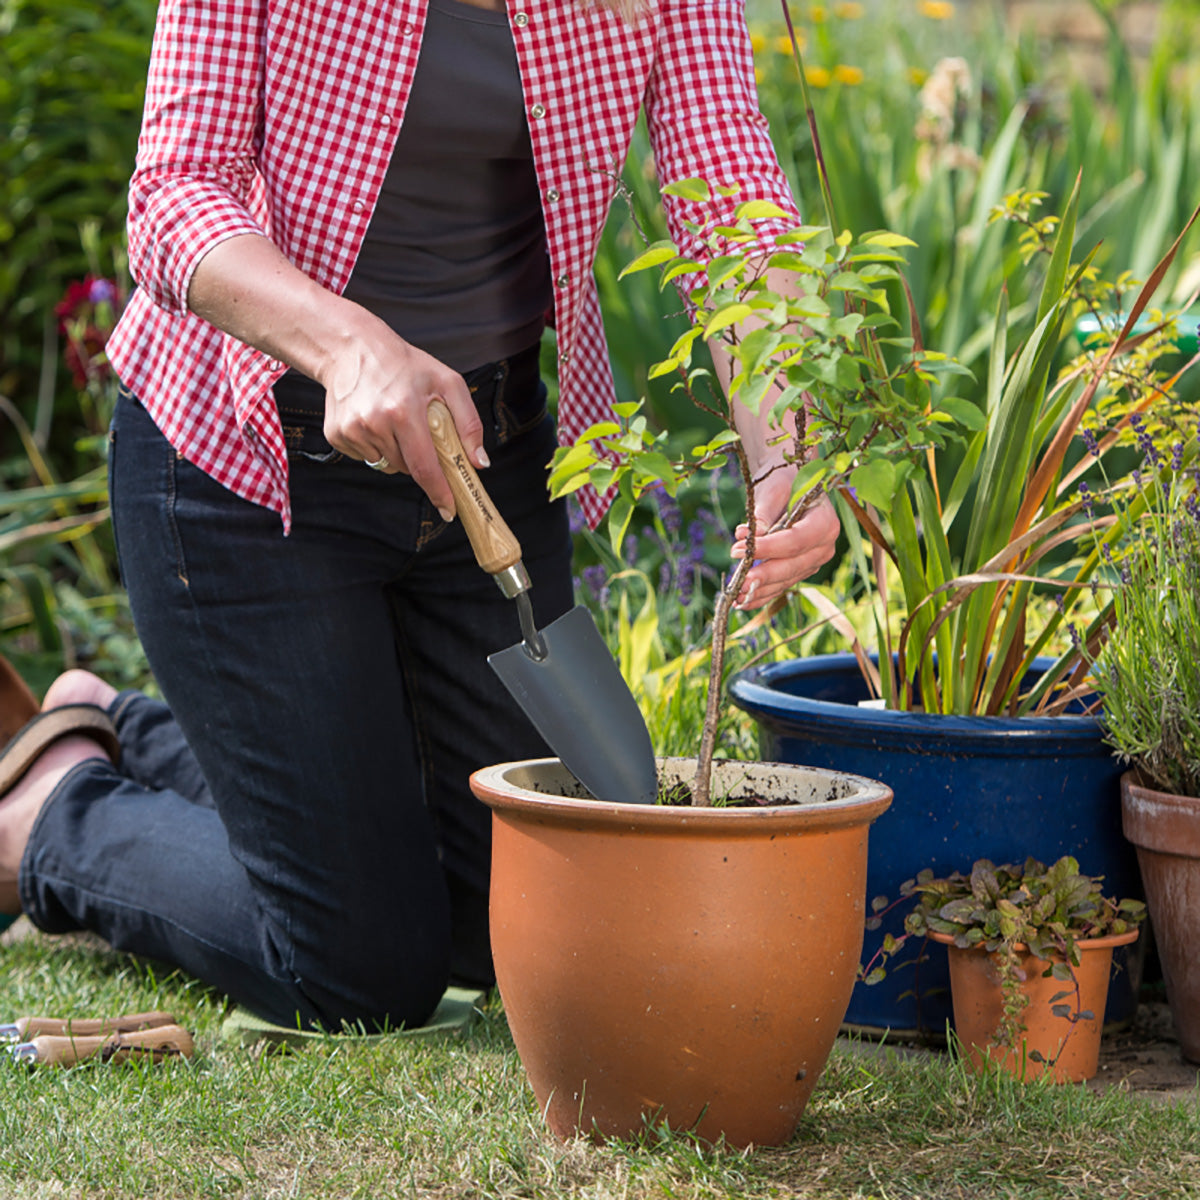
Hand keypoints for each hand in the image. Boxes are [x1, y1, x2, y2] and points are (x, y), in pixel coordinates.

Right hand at [319, 308, 486, 520]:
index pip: (424, 466)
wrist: (352, 348)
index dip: (439, 492)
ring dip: (398, 453)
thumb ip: (468, 423)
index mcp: (403, 411)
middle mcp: (374, 423)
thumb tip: (479, 463)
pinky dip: (376, 447)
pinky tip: (375, 420)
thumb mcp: (447, 382)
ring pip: (387, 465)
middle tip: (419, 433)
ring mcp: (352, 430)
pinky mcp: (336, 435)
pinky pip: (367, 458)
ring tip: (394, 420)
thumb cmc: (406, 365)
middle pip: (407, 468)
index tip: (450, 511)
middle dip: (420, 461)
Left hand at [729, 473, 838, 609]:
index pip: (794, 541)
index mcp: (825, 522)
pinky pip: (782, 584)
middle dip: (763, 576)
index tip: (738, 551)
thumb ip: (763, 513)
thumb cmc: (784, 480)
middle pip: (792, 565)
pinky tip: (744, 602)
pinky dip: (763, 594)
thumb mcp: (774, 489)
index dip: (766, 549)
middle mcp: (825, 545)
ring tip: (735, 596)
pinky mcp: (802, 569)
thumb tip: (747, 537)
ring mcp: (814, 560)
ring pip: (786, 580)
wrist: (792, 482)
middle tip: (737, 583)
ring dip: (760, 590)